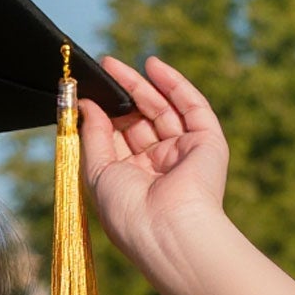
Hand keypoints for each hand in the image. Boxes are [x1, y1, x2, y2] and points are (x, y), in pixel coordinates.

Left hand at [77, 53, 231, 289]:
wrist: (167, 229)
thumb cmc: (127, 211)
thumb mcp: (97, 173)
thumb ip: (92, 136)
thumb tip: (86, 105)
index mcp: (133, 181)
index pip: (119, 140)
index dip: (105, 115)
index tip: (87, 93)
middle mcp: (159, 167)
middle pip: (140, 121)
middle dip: (122, 95)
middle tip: (103, 69)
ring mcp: (184, 153)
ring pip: (163, 110)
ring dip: (142, 85)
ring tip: (115, 65)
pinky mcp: (207, 142)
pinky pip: (192, 106)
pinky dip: (173, 84)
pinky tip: (153, 65)